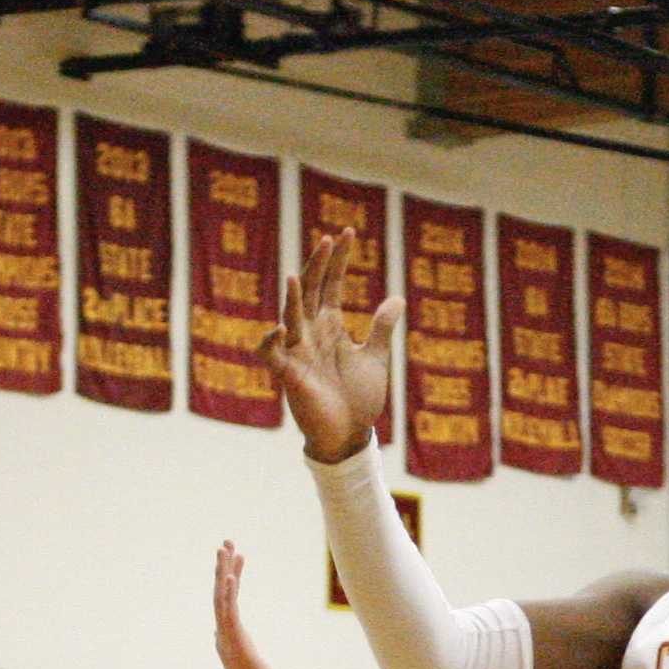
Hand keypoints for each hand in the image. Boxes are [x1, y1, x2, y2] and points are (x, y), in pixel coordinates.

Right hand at [213, 543, 286, 668]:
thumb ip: (244, 656)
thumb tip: (233, 648)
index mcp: (228, 639)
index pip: (228, 601)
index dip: (231, 578)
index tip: (237, 557)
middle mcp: (224, 636)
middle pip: (221, 594)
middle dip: (224, 567)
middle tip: (227, 542)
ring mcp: (228, 640)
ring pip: (222, 599)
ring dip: (224, 573)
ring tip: (226, 549)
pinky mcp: (236, 645)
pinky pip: (230, 614)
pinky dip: (229, 594)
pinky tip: (232, 576)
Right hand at [261, 234, 398, 465]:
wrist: (350, 436)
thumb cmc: (359, 399)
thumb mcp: (375, 358)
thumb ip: (381, 328)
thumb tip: (397, 298)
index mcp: (330, 327)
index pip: (331, 284)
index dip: (339, 259)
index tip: (348, 232)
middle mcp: (311, 334)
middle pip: (310, 291)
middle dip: (318, 267)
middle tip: (328, 240)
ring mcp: (298, 353)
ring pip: (290, 316)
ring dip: (292, 297)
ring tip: (295, 274)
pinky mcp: (290, 377)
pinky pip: (273, 357)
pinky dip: (271, 343)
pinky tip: (280, 328)